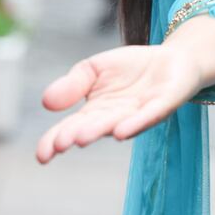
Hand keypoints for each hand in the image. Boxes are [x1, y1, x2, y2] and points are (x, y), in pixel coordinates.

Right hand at [35, 43, 202, 163]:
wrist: (173, 58)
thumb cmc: (131, 68)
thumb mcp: (94, 68)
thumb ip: (73, 83)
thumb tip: (46, 103)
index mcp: (95, 112)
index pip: (70, 128)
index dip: (55, 141)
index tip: (42, 155)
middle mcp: (116, 119)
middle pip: (92, 129)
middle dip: (76, 135)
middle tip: (60, 144)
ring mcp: (139, 114)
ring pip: (117, 124)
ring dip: (100, 131)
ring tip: (82, 138)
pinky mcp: (163, 105)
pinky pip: (149, 116)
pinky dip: (135, 123)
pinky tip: (121, 132)